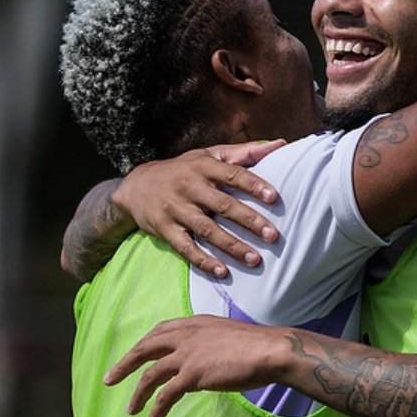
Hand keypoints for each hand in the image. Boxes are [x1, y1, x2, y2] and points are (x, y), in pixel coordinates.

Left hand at [104, 315, 287, 416]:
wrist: (271, 351)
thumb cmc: (259, 345)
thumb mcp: (230, 335)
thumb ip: (213, 342)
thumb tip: (207, 360)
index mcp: (197, 323)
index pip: (161, 330)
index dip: (145, 343)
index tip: (135, 353)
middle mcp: (187, 336)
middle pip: (145, 348)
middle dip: (125, 364)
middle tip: (109, 379)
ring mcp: (187, 355)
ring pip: (150, 376)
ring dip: (137, 394)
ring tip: (131, 411)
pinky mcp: (192, 375)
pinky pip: (164, 397)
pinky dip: (155, 412)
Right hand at [113, 140, 285, 276]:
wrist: (136, 185)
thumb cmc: (185, 169)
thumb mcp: (209, 155)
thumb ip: (245, 152)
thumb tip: (281, 144)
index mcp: (203, 166)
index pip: (232, 174)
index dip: (253, 185)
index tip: (274, 197)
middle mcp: (189, 186)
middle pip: (223, 205)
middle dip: (249, 221)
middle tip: (273, 235)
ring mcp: (175, 209)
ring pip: (207, 230)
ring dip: (232, 246)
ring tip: (255, 259)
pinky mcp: (164, 229)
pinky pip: (186, 247)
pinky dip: (204, 261)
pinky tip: (222, 272)